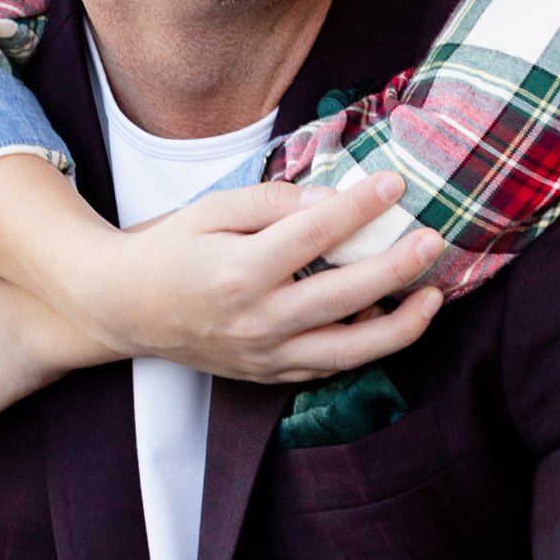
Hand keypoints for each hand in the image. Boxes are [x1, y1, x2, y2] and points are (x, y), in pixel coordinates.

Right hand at [0, 155, 446, 384]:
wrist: (126, 309)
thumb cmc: (170, 250)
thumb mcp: (211, 210)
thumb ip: (271, 203)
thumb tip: (331, 200)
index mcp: (238, 272)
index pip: (313, 234)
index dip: (359, 207)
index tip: (393, 184)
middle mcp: (256, 321)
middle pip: (344, 296)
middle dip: (397, 266)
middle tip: (433, 239)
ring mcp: (265, 356)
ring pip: (350, 350)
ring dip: (401, 325)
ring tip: (433, 296)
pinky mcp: (270, 375)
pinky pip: (330, 367)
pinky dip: (367, 346)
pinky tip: (392, 319)